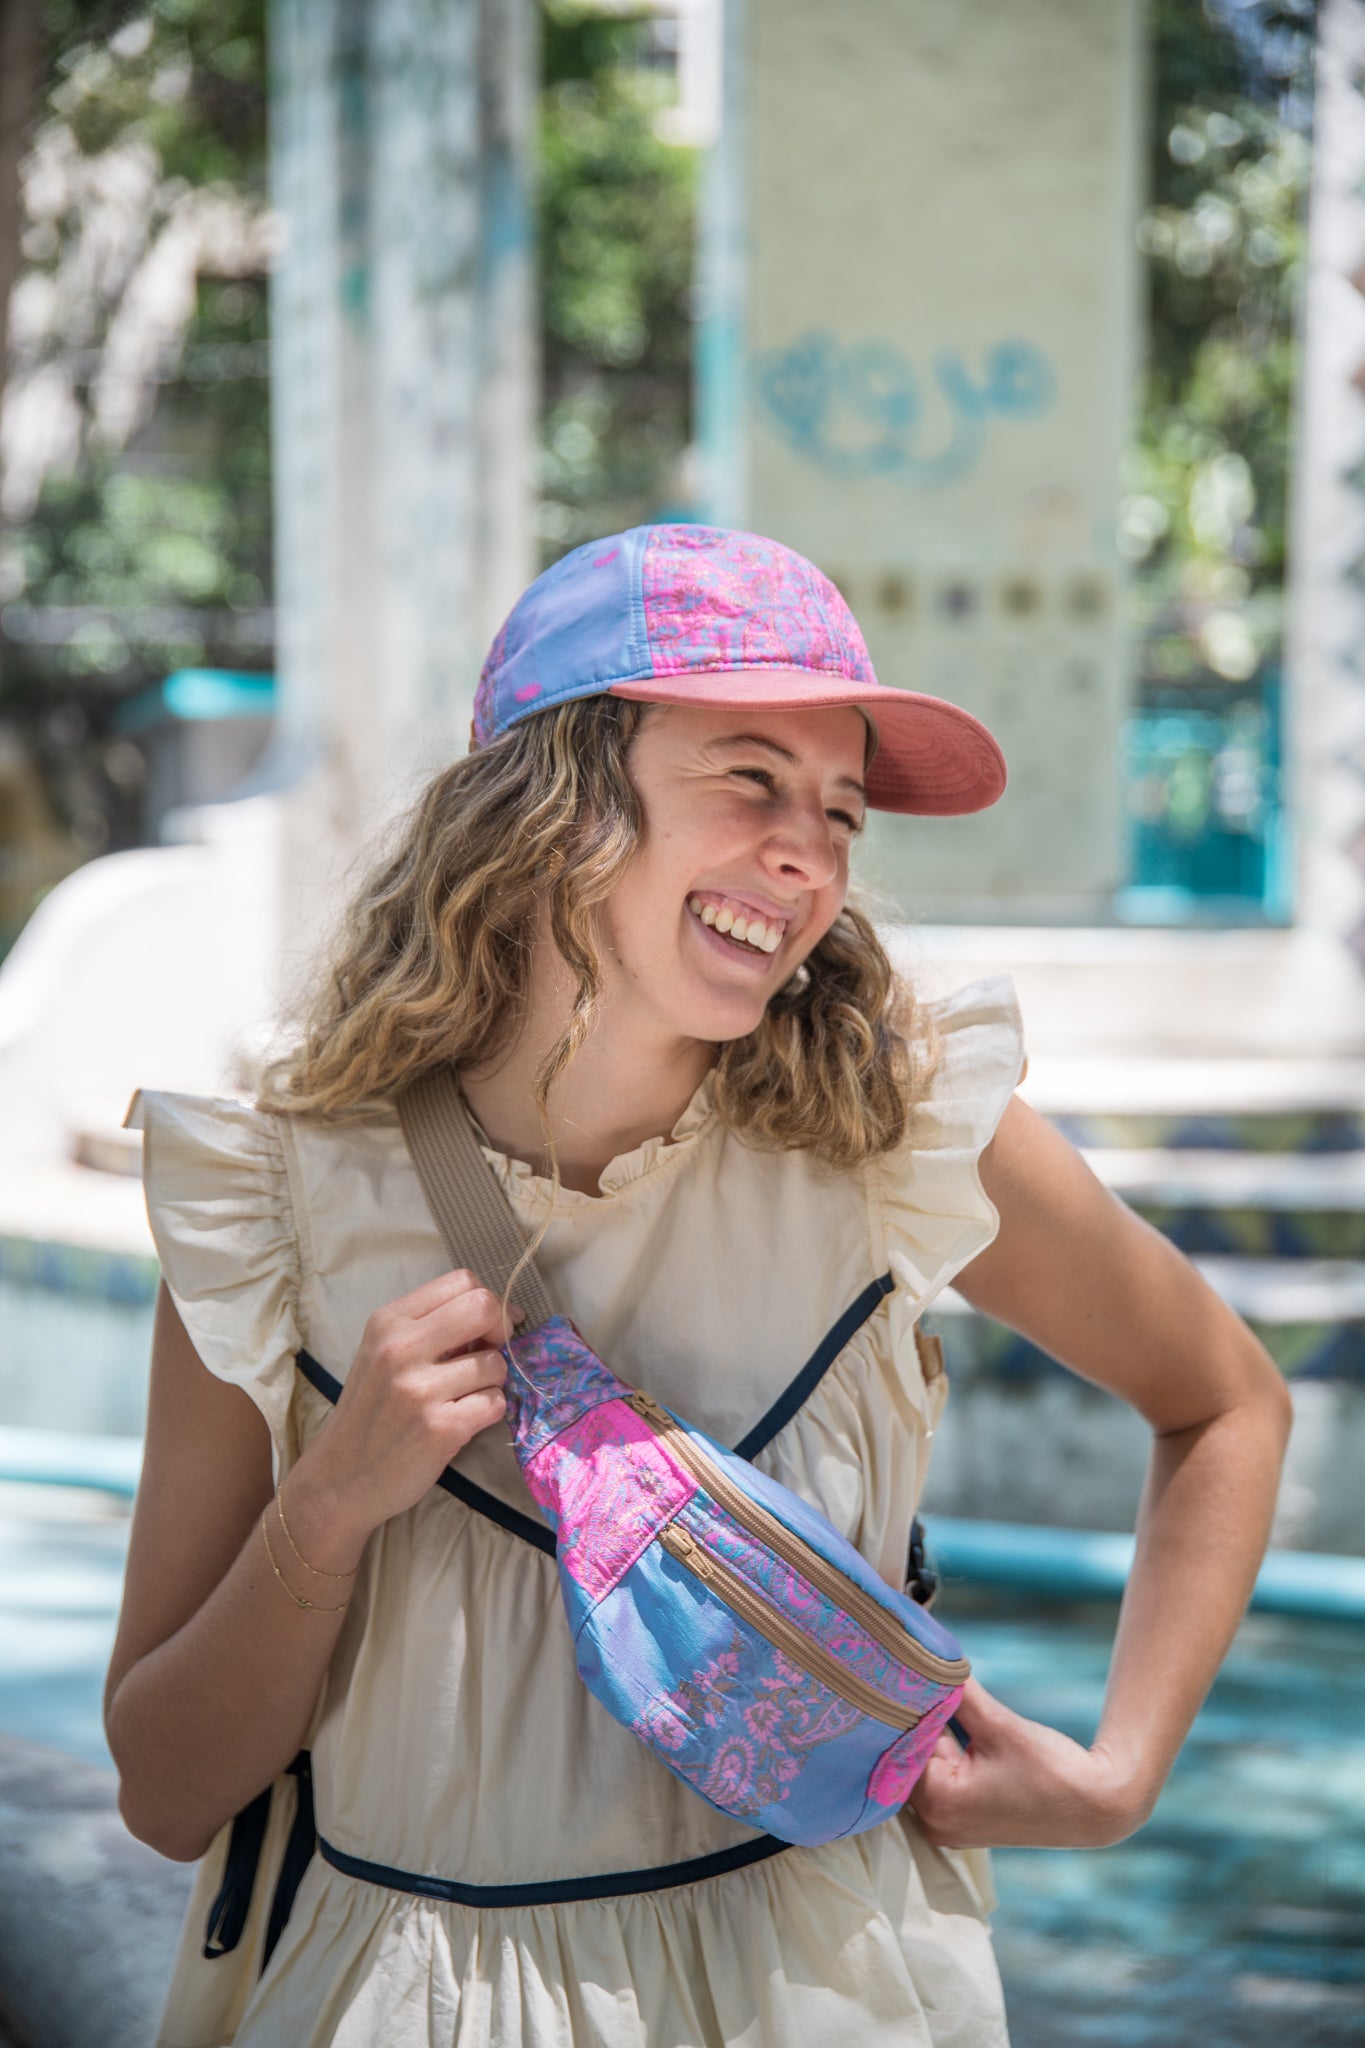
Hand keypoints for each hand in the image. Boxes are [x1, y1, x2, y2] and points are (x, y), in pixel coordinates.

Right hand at [291, 1269, 519, 1555]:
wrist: (340, 1479)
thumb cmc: (369, 1413)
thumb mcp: (382, 1354)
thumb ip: (429, 1328)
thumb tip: (497, 1314)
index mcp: (388, 1321)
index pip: (462, 1281)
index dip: (486, 1302)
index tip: (485, 1329)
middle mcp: (401, 1348)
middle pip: (484, 1307)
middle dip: (500, 1331)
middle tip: (487, 1356)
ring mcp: (420, 1389)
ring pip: (496, 1364)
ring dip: (490, 1383)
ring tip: (463, 1398)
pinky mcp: (441, 1428)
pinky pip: (495, 1404)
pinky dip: (488, 1413)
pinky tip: (462, 1422)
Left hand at [907, 1679, 1152, 1850]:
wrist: (1095, 1806)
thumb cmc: (1049, 1770)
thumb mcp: (997, 1723)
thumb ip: (958, 1692)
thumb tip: (931, 1658)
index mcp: (937, 1803)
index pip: (902, 1744)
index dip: (906, 1707)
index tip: (907, 1674)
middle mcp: (935, 1823)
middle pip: (910, 1757)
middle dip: (920, 1719)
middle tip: (922, 1678)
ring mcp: (949, 1826)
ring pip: (926, 1766)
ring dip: (935, 1734)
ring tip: (945, 1698)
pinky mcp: (964, 1821)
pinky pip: (941, 1779)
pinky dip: (947, 1752)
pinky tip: (957, 1724)